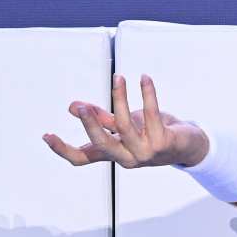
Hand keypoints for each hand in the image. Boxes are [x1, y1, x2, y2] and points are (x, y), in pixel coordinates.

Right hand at [42, 74, 209, 168]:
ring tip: (119, 78)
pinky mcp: (164, 142)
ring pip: (125, 125)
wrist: (190, 145)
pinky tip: (144, 78)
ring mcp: (146, 152)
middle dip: (90, 124)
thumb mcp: (125, 126)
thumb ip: (102, 118)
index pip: (82, 158)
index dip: (63, 149)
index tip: (46, 135)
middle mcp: (127, 158)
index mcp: (114, 155)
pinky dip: (147, 93)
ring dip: (120, 99)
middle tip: (81, 106)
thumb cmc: (153, 134)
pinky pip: (152, 113)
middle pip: (102, 144)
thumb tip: (74, 106)